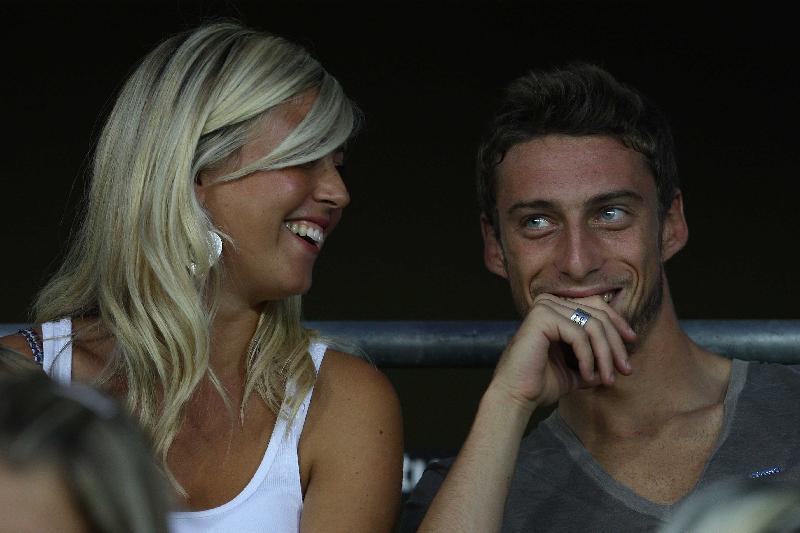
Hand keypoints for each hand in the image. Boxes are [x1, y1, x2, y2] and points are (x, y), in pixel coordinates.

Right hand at [489, 293, 635, 411]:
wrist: (515, 396)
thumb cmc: (540, 383)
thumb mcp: (576, 367)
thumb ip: (595, 357)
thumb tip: (621, 359)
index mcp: (555, 308)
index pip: (596, 306)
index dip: (617, 324)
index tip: (632, 345)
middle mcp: (549, 302)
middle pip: (598, 314)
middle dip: (615, 344)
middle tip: (625, 370)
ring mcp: (544, 306)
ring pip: (592, 325)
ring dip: (605, 355)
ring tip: (607, 379)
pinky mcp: (541, 317)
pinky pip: (579, 334)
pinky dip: (588, 357)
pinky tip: (586, 376)